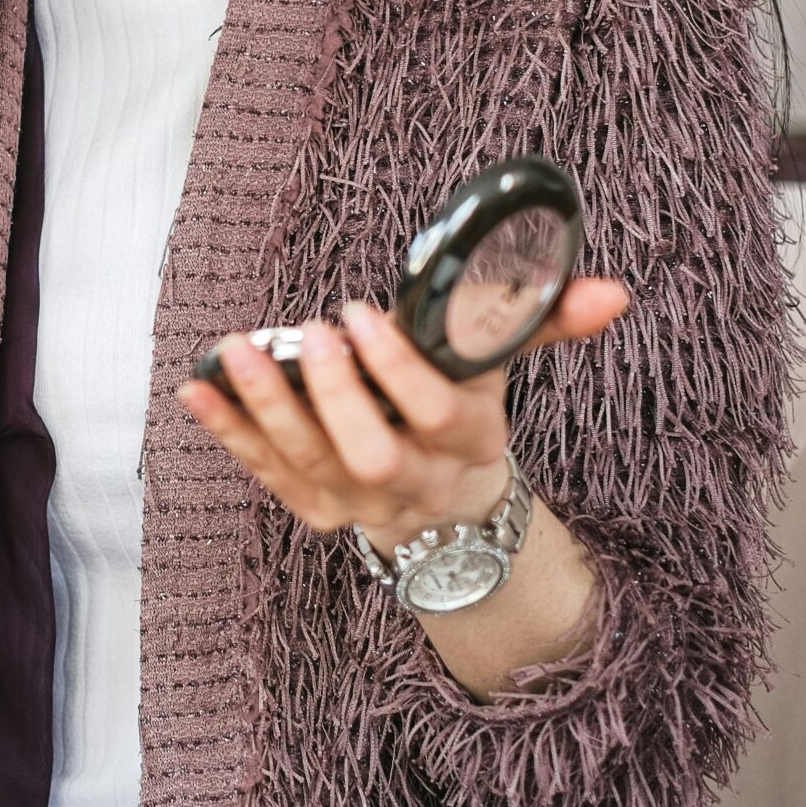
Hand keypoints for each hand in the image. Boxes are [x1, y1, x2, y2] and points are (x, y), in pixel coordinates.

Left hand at [174, 278, 629, 548]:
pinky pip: (263, 472)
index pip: (438, 414)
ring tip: (236, 348)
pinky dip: (227, 431)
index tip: (364, 314)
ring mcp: (356, 500)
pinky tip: (195, 387)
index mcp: (465, 442)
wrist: (447, 515)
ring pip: (308, 462)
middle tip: (310, 332)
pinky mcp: (312, 505)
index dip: (399, 370)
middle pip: (371, 453)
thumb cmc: (462, 417)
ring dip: (266, 405)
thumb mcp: (501, 374)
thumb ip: (540, 323)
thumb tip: (611, 292)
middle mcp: (411, 480)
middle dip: (334, 394)